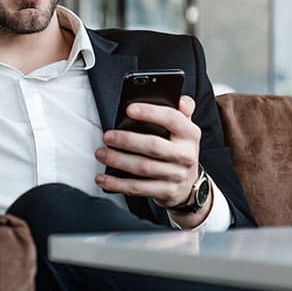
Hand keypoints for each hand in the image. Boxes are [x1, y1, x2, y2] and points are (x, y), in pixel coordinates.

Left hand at [95, 96, 207, 223]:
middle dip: (127, 140)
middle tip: (107, 136)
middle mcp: (186, 155)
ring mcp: (177, 176)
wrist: (189, 185)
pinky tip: (102, 178)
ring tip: (101, 153)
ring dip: (118, 160)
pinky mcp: (166, 192)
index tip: (129, 109)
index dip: (151, 113)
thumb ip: (182, 111)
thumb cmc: (179, 149)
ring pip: (143, 168)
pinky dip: (117, 184)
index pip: (172, 119)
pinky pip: (138, 188)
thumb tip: (180, 98)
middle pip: (154, 146)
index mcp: (190, 134)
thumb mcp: (185, 129)